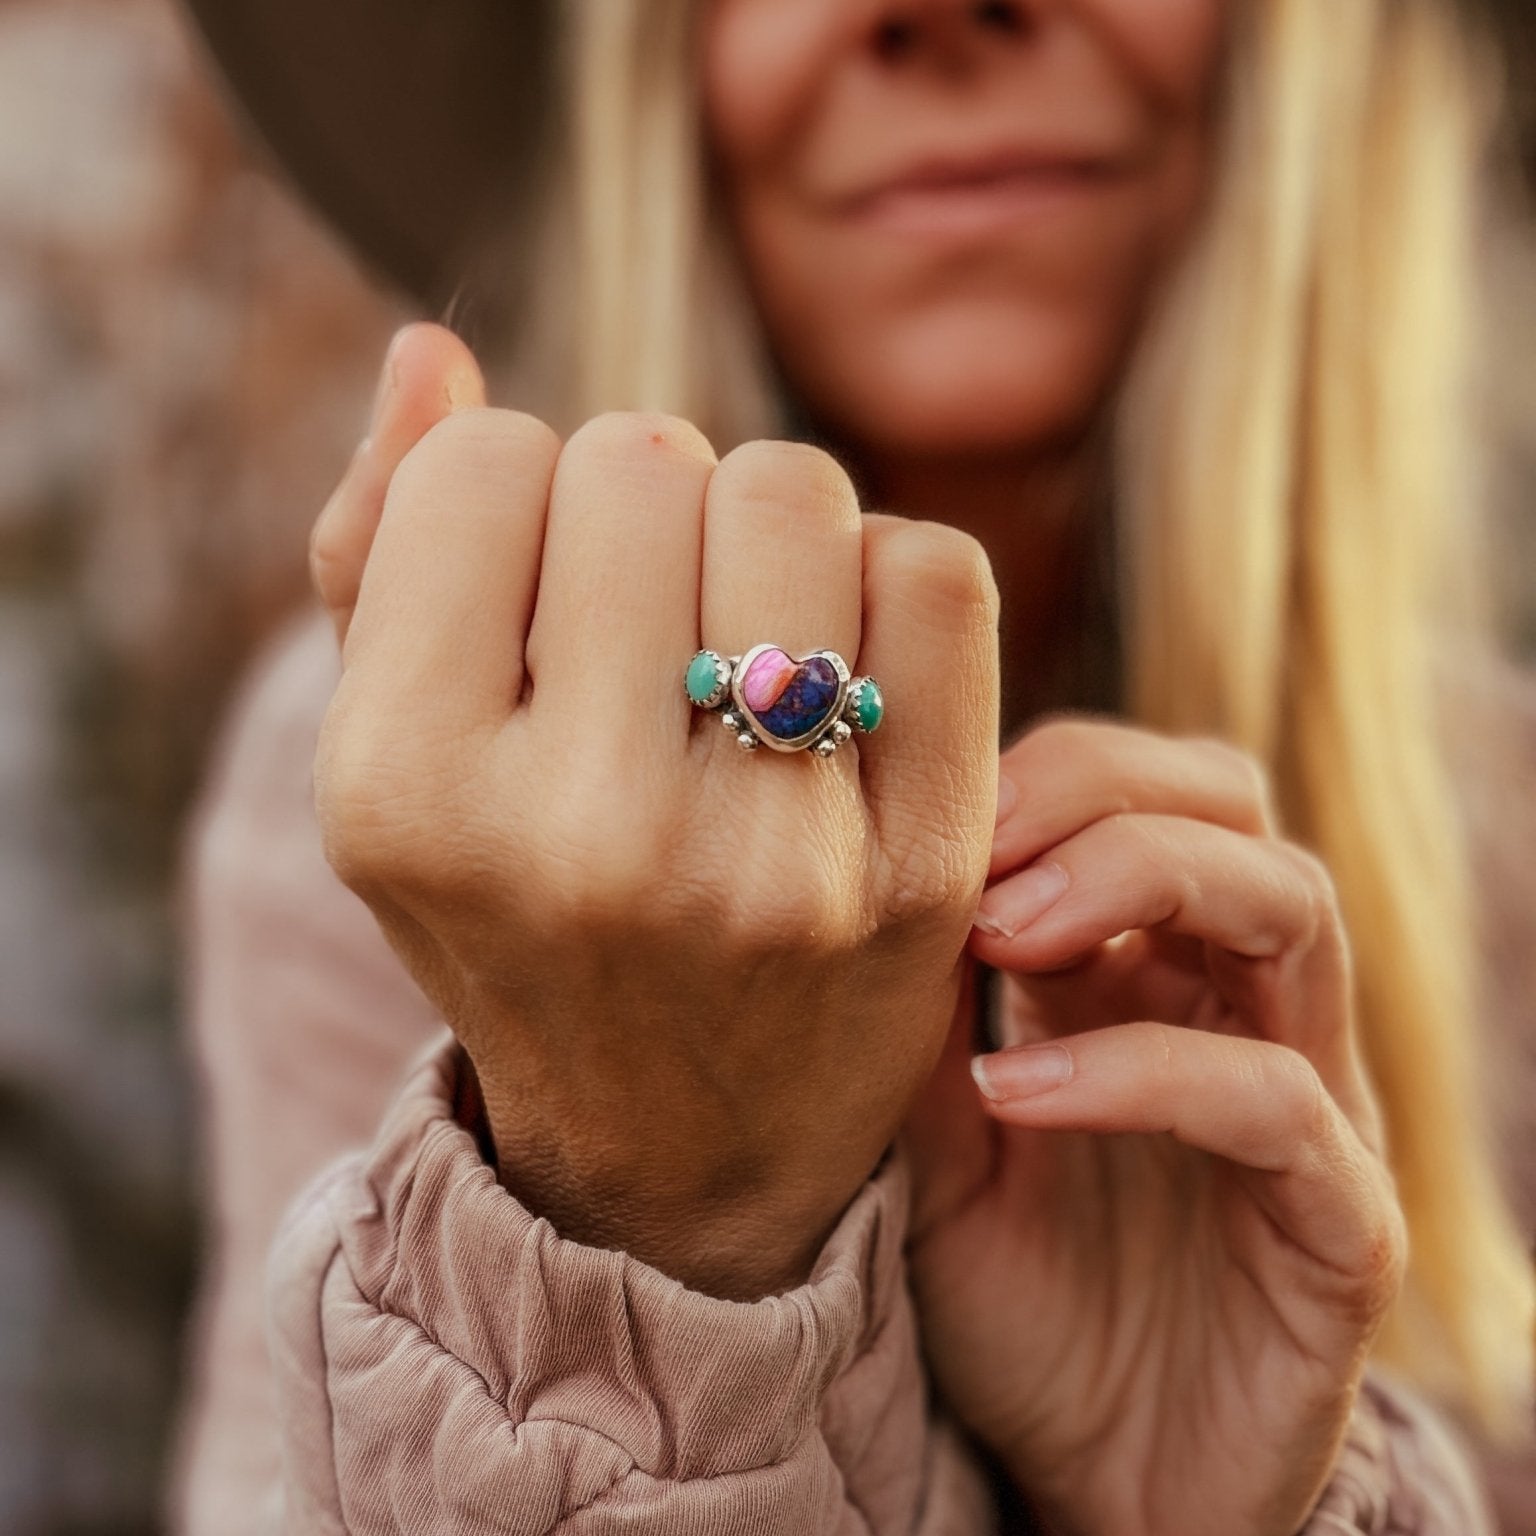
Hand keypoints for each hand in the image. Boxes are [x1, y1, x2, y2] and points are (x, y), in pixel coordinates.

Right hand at [308, 325, 1001, 1299]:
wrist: (688, 1145)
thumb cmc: (523, 914)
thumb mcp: (398, 765)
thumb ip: (378, 552)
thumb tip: (429, 347)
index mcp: (409, 797)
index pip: (482, 465)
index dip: (508, 492)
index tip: (530, 587)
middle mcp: (586, 837)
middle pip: (643, 457)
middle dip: (640, 499)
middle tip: (643, 611)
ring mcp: (771, 860)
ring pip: (793, 491)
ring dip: (763, 522)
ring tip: (737, 628)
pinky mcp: (923, 864)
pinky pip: (932, 571)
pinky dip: (885, 580)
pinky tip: (841, 669)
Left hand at [902, 717, 1405, 1535]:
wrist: (1095, 1486)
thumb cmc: (1017, 1301)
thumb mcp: (930, 1143)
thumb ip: (913, 1020)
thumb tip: (857, 879)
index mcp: (1136, 970)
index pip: (1130, 790)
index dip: (1035, 776)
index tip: (919, 811)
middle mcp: (1231, 1007)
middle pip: (1226, 803)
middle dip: (1100, 790)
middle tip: (974, 852)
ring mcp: (1303, 1101)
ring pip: (1288, 907)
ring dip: (1140, 881)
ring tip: (1002, 932)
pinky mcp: (1338, 1219)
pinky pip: (1272, 1102)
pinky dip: (1140, 1072)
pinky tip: (1016, 1093)